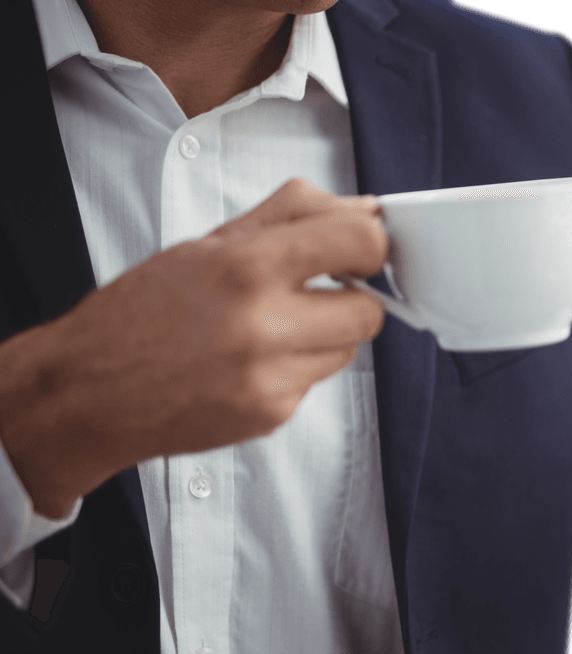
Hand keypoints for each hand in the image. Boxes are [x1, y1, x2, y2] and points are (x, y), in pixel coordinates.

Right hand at [1, 178, 387, 517]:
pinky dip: (293, 371)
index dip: (371, 245)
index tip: (362, 251)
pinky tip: (249, 365)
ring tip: (270, 330)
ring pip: (348, 350)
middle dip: (352, 300)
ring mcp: (270, 376)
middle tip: (317, 294)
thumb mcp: (208, 244)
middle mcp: (262, 323)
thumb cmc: (143, 312)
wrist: (89, 390)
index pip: (359, 242)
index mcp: (245, 265)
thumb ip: (292, 217)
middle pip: (370, 311)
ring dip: (324, 337)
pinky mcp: (272, 414)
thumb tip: (364, 209)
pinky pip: (315, 383)